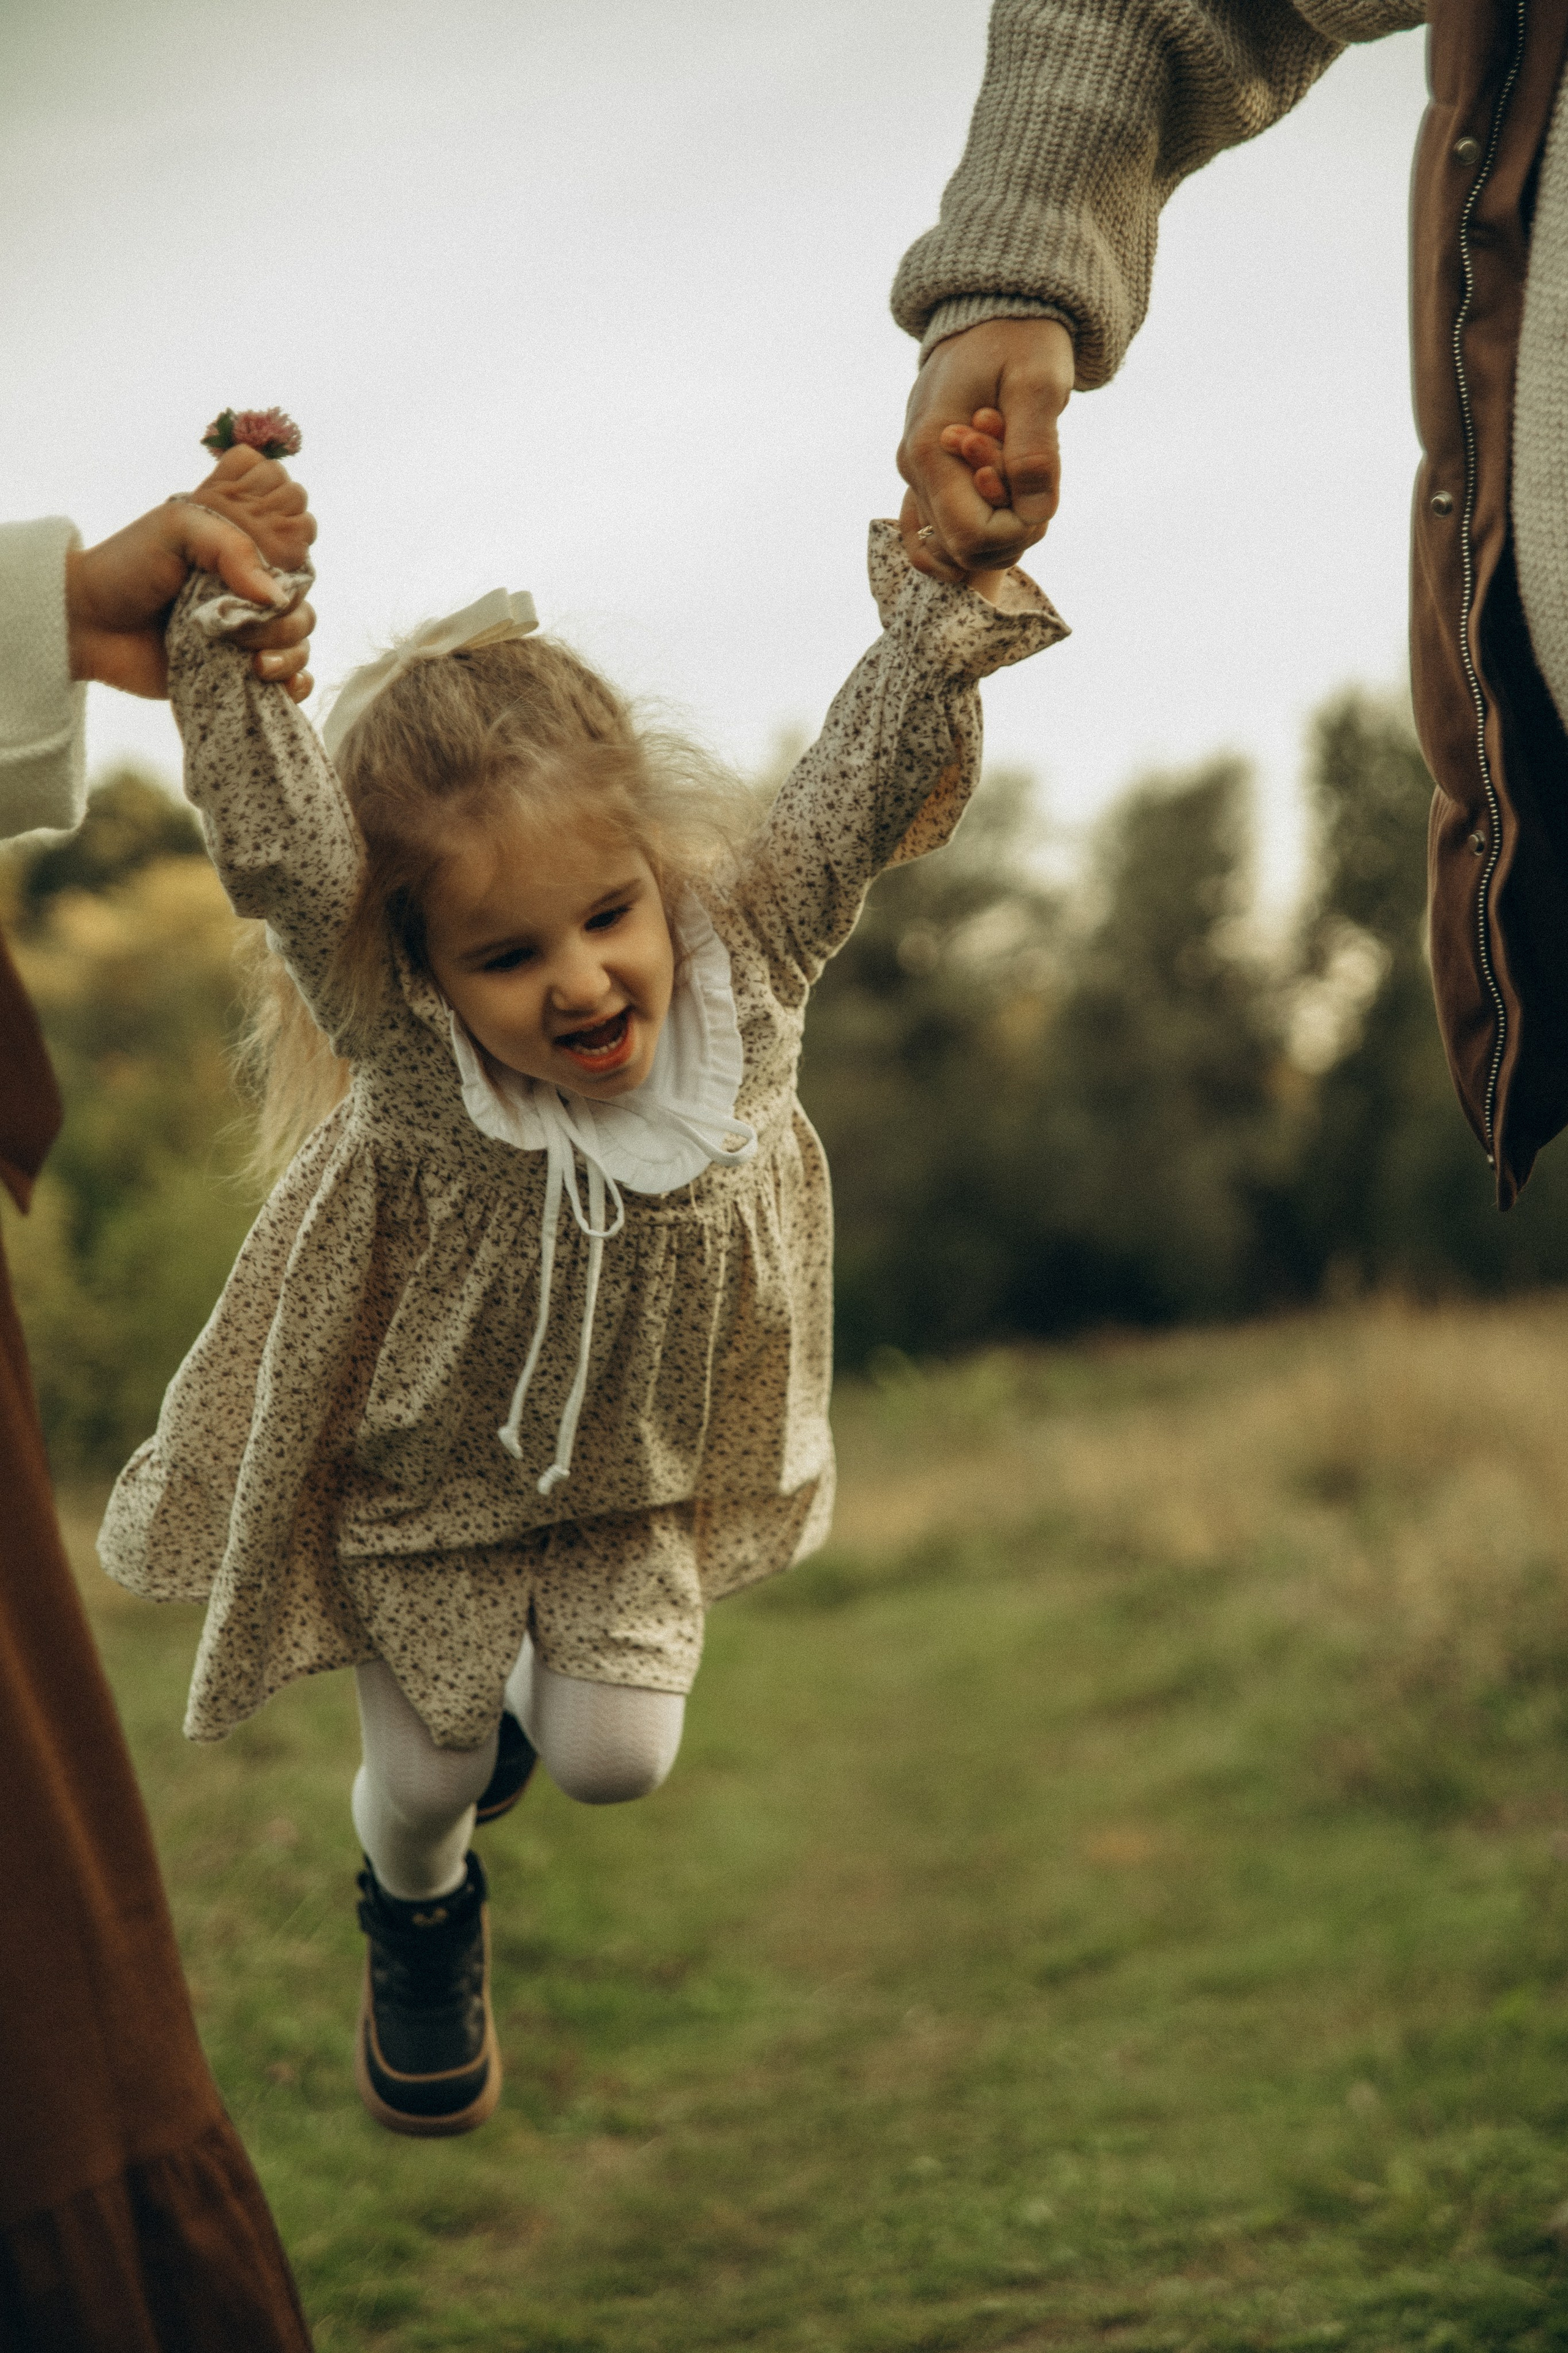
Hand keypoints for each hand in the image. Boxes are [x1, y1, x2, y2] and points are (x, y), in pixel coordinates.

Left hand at [65, 445, 317, 701]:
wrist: (88, 624)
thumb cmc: (126, 568)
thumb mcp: (177, 528)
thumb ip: (231, 547)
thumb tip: (276, 599)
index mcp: (241, 547)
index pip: (300, 541)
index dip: (297, 550)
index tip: (270, 560)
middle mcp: (249, 588)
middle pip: (303, 598)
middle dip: (285, 615)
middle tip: (241, 623)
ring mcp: (247, 632)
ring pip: (300, 639)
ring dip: (287, 650)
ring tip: (251, 662)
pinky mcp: (240, 672)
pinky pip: (291, 679)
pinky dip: (293, 682)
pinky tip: (271, 680)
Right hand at [896, 316, 1073, 583]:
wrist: (994, 313)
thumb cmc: (1021, 341)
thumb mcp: (1040, 384)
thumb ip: (1035, 450)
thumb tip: (1033, 515)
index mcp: (932, 451)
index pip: (973, 539)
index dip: (1019, 529)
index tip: (1040, 485)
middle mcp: (913, 471)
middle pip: (964, 553)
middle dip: (1012, 529)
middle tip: (1032, 474)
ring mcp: (914, 477)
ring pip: (956, 550)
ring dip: (999, 528)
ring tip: (1014, 472)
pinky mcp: (924, 479)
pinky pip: (935, 540)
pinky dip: (973, 537)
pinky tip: (999, 506)